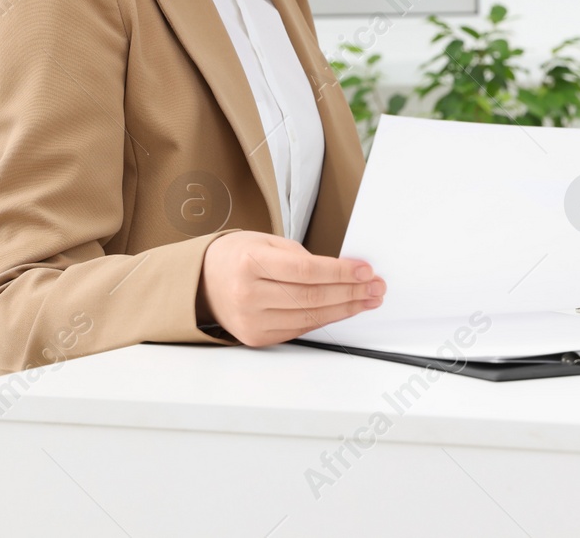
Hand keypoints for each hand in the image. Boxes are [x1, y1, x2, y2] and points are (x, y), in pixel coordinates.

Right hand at [198, 231, 384, 346]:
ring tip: (368, 299)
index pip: (306, 271)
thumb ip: (301, 256)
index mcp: (250, 264)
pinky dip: (325, 319)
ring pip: (310, 317)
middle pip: (312, 297)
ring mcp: (252, 320)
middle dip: (351, 292)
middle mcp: (248, 295)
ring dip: (345, 309)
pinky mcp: (257, 337)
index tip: (366, 270)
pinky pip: (300, 329)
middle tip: (376, 287)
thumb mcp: (265, 242)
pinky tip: (343, 309)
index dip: (341, 272)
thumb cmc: (237, 257)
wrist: (203, 282)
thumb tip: (342, 271)